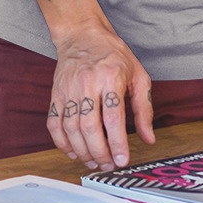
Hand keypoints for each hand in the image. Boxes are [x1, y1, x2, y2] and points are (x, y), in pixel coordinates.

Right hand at [46, 22, 154, 169]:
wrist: (82, 36)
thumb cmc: (113, 56)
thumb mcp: (138, 76)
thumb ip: (144, 109)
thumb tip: (149, 138)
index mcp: (111, 78)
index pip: (113, 118)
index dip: (117, 143)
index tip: (122, 160)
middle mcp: (87, 84)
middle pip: (89, 127)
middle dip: (99, 153)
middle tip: (108, 166)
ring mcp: (68, 90)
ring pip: (71, 129)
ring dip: (82, 152)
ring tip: (94, 162)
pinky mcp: (55, 95)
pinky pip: (54, 124)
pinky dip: (61, 142)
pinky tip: (73, 152)